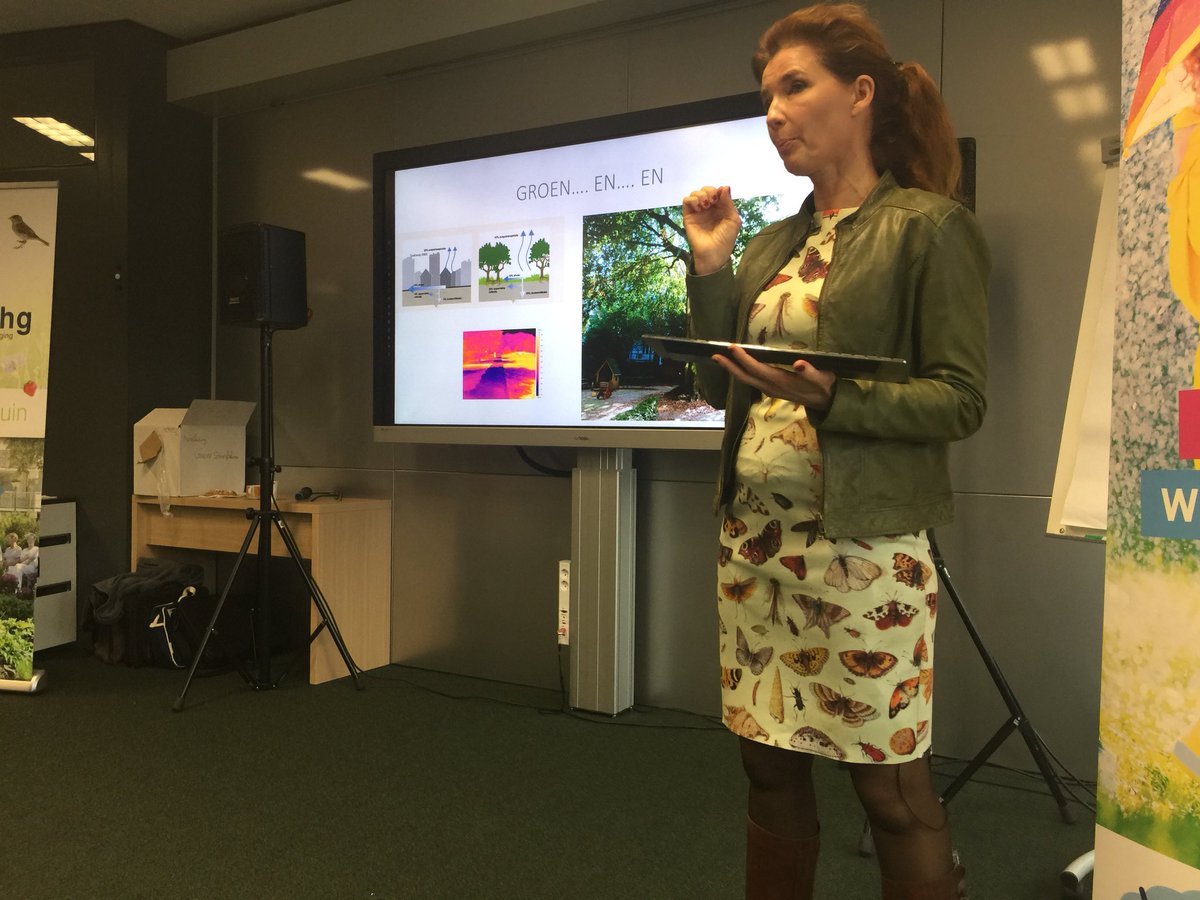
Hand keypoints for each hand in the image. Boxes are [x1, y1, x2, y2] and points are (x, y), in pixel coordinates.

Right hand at [682, 185, 740, 274]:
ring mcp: (698, 211)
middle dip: (709, 191)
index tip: (720, 197)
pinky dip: (692, 199)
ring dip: (701, 195)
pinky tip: (699, 207)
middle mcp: (708, 208)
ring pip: (695, 193)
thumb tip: (725, 186)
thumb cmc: (726, 238)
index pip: (717, 191)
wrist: (714, 252)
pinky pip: (686, 201)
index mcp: (720, 208)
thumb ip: (729, 202)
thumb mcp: (733, 219)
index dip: (718, 190)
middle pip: (706, 189)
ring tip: (705, 205)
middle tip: (712, 201)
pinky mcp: (688, 216)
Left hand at [713, 345, 836, 411]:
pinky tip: (736, 366)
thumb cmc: (824, 386)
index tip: (732, 347)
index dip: (744, 359)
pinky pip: (751, 381)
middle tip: (715, 355)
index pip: (758, 369)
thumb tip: (798, 364)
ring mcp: (770, 390)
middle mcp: (772, 387)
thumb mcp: (822, 378)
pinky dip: (741, 373)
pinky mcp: (771, 390)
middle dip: (730, 366)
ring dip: (732, 370)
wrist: (826, 402)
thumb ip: (810, 371)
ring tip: (720, 359)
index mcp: (781, 381)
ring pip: (747, 380)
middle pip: (746, 377)